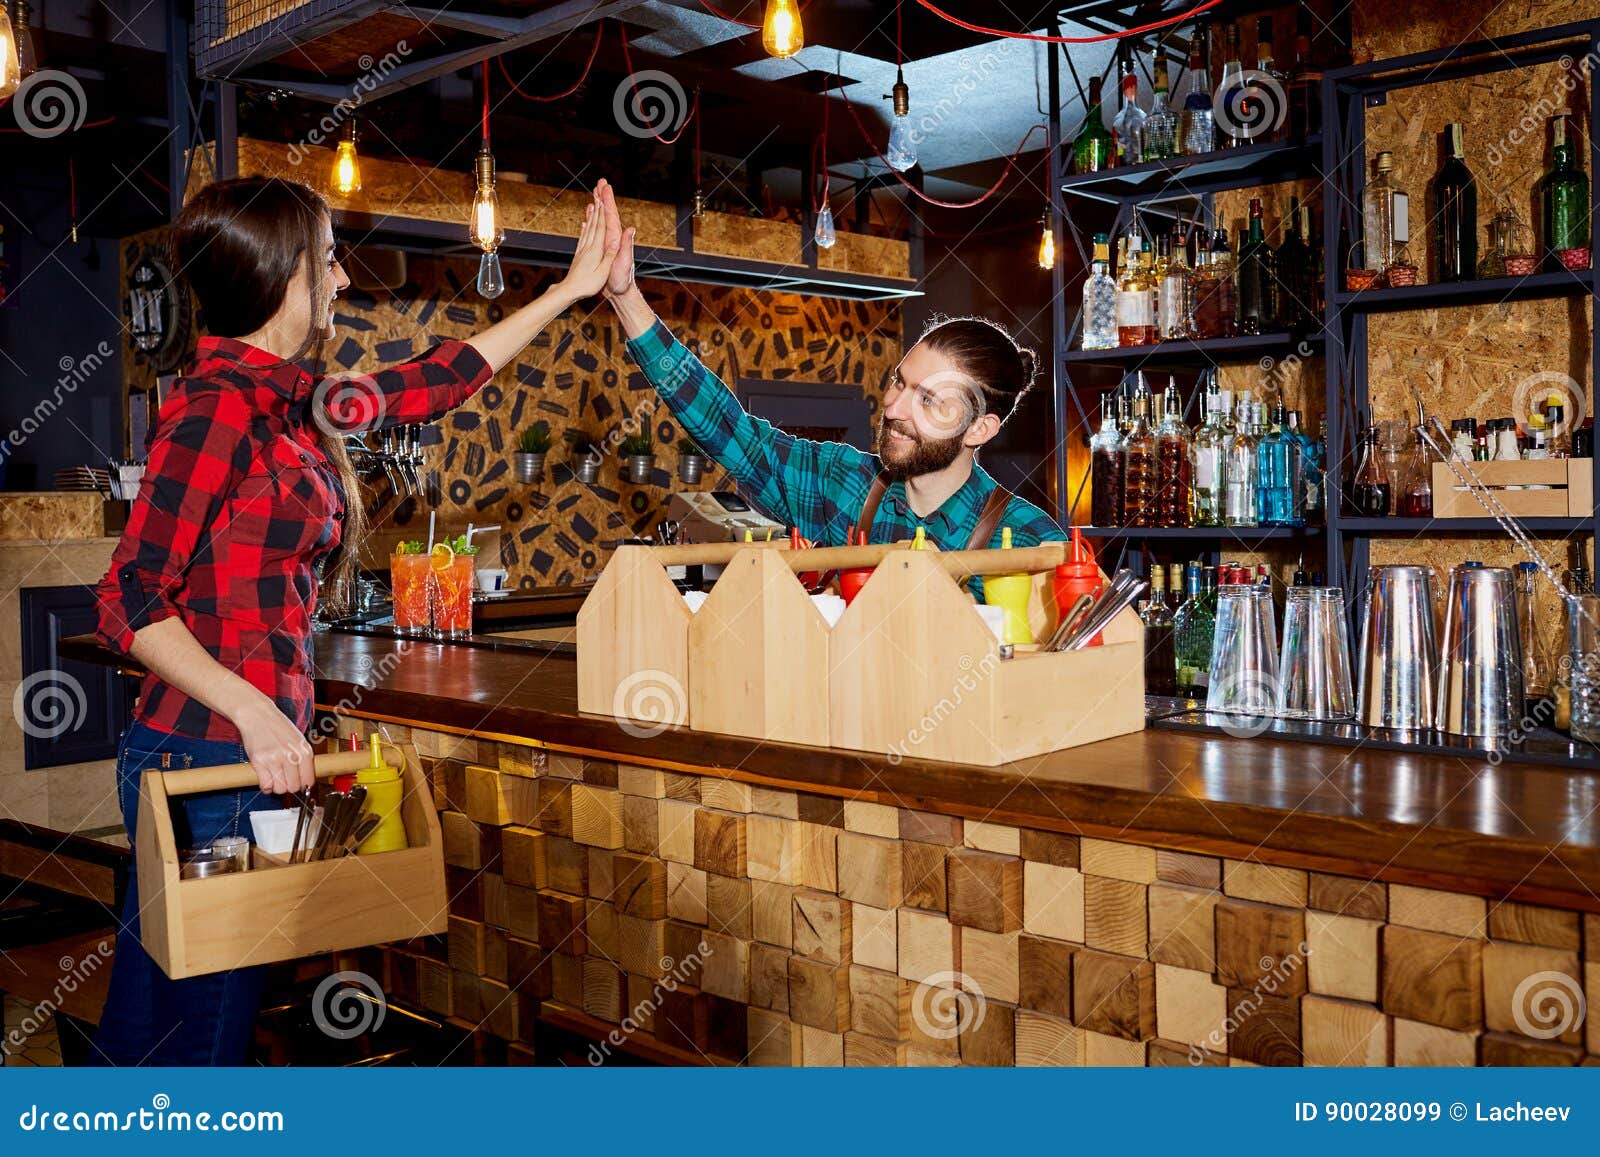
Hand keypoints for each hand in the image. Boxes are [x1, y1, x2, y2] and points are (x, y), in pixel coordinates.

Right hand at [235, 696, 316, 794]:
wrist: (258, 715)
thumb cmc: (278, 727)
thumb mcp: (299, 740)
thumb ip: (303, 759)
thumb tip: (305, 782)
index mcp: (304, 751)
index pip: (308, 781)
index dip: (303, 786)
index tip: (298, 784)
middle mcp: (291, 756)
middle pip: (293, 787)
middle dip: (289, 787)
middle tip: (284, 780)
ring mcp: (275, 759)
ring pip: (279, 789)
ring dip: (276, 787)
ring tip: (275, 778)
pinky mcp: (259, 761)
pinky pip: (265, 785)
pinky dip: (265, 786)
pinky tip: (266, 778)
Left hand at [556, 183, 620, 302]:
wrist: (570, 291)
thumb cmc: (588, 285)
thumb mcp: (603, 272)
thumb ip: (610, 255)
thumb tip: (616, 240)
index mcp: (596, 250)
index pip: (600, 228)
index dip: (603, 213)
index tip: (603, 200)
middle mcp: (588, 247)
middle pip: (594, 225)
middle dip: (597, 210)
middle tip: (598, 196)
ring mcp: (582, 250)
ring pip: (588, 229)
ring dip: (591, 216)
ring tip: (592, 204)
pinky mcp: (579, 255)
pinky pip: (583, 238)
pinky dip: (585, 228)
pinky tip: (584, 224)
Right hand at [599, 181, 636, 299]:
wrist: (620, 292)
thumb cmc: (622, 280)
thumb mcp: (625, 263)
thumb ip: (627, 246)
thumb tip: (631, 229)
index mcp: (616, 238)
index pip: (612, 215)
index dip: (608, 200)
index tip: (605, 186)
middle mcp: (613, 238)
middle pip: (607, 213)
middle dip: (603, 197)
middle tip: (600, 181)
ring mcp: (608, 242)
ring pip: (601, 220)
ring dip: (598, 206)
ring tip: (594, 193)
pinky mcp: (603, 248)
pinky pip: (596, 231)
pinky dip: (592, 221)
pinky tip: (589, 216)